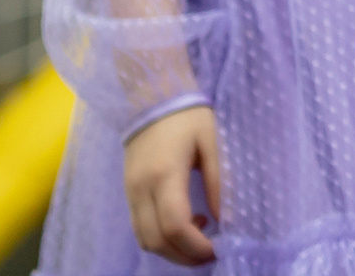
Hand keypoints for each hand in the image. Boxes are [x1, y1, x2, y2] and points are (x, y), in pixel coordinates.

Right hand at [123, 104, 221, 264]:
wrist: (151, 97)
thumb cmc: (188, 116)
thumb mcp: (212, 143)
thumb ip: (218, 182)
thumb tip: (225, 218)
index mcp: (165, 175)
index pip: (174, 226)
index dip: (195, 246)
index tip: (217, 249)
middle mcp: (141, 189)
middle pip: (155, 241)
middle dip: (184, 256)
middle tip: (211, 253)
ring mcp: (130, 192)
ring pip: (144, 239)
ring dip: (171, 250)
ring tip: (201, 238)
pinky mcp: (128, 192)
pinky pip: (140, 227)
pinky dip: (161, 237)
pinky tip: (186, 222)